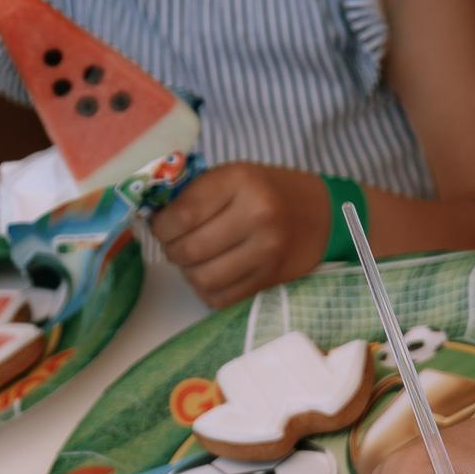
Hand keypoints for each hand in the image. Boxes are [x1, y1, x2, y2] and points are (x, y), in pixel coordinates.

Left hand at [150, 162, 330, 306]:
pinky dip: (207, 290)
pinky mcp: (270, 280)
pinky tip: (211, 273)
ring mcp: (266, 253)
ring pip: (203, 278)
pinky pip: (221, 298)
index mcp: (242, 182)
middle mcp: (257, 216)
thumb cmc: (267, 191)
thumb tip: (152, 217)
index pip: (183, 214)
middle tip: (174, 243)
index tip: (160, 226)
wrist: (321, 216)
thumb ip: (195, 192)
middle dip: (172, 250)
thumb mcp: (234, 175)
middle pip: (191, 249)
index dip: (161, 226)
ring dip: (188, 272)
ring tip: (192, 259)